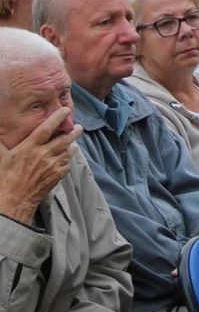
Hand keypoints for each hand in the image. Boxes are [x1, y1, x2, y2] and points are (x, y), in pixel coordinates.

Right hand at [0, 108, 81, 224]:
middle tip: (78, 126)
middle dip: (73, 131)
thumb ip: (0, 143)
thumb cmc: (3, 178)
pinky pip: (67, 164)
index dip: (57, 118)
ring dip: (72, 144)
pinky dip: (69, 158)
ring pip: (68, 151)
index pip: (47, 128)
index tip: (66, 110)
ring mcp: (52, 166)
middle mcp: (44, 155)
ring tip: (75, 139)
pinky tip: (68, 155)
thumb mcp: (0, 157)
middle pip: (64, 139)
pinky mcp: (56, 177)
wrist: (13, 200)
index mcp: (29, 147)